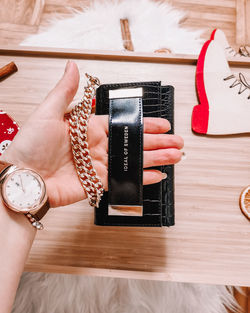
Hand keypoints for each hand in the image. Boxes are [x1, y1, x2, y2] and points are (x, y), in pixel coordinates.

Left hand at [1, 61, 182, 207]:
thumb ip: (66, 91)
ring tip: (175, 157)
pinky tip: (156, 176)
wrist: (23, 176)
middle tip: (176, 143)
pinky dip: (141, 179)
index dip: (144, 124)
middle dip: (158, 143)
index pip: (123, 125)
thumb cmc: (31, 144)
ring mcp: (99, 165)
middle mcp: (97, 147)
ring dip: (155, 159)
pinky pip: (124, 180)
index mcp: (89, 129)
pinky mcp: (97, 183)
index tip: (162, 125)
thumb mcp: (49, 112)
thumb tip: (73, 67)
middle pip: (134, 143)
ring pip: (133, 161)